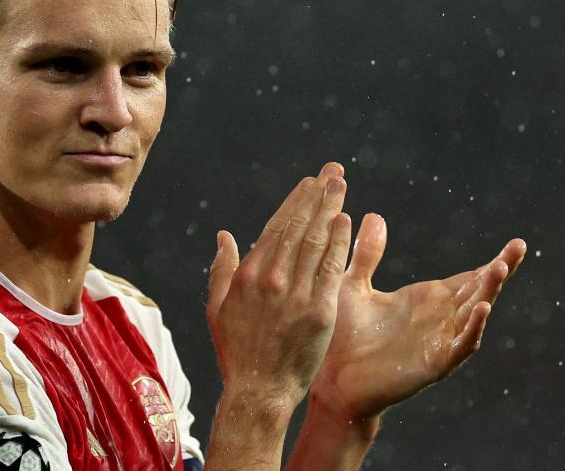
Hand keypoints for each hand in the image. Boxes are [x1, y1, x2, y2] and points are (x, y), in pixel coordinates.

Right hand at [206, 163, 351, 411]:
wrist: (258, 392)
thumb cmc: (236, 352)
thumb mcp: (217, 309)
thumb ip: (221, 269)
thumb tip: (224, 236)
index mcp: (247, 275)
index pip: (275, 227)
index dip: (294, 202)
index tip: (308, 182)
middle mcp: (272, 278)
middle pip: (299, 227)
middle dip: (317, 196)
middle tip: (332, 172)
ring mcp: (296, 294)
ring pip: (316, 242)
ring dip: (330, 210)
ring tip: (341, 186)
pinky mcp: (319, 312)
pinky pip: (332, 270)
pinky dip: (339, 243)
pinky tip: (347, 222)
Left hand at [309, 213, 526, 423]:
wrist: (333, 380)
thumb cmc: (344, 335)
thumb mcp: (354, 285)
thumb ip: (367, 254)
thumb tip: (373, 215)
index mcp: (427, 299)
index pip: (469, 277)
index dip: (493, 261)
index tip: (516, 242)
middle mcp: (440, 318)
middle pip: (479, 290)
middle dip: (500, 269)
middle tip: (519, 246)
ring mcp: (440, 341)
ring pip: (474, 314)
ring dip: (489, 292)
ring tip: (501, 268)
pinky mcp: (434, 364)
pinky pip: (460, 345)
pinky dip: (473, 328)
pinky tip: (482, 309)